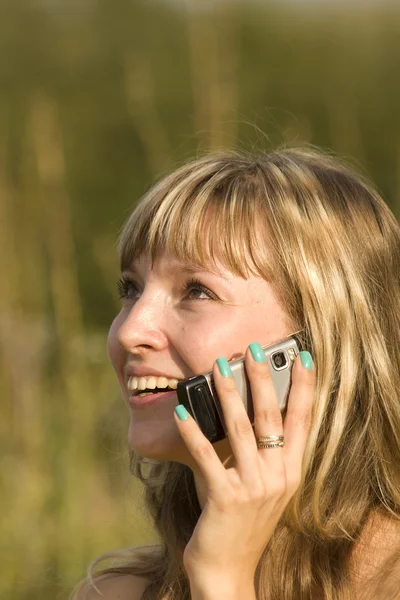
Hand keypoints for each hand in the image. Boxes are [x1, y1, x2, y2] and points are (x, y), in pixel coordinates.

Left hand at [173, 344, 314, 585]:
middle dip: (262, 378)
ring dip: (228, 394)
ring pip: (240, 430)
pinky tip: (181, 411)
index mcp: (290, 472)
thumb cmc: (242, 522)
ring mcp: (253, 488)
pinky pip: (206, 456)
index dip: (305, 388)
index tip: (304, 358)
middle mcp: (277, 477)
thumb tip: (240, 406)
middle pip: (271, 417)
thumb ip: (258, 452)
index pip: (302, 421)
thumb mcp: (261, 486)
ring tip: (217, 367)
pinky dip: (192, 431)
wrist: (228, 571)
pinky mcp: (224, 498)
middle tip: (252, 348)